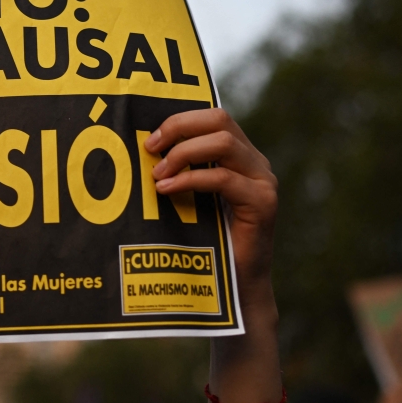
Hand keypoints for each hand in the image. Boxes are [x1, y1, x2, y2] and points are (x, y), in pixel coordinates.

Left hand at [145, 108, 277, 297]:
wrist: (235, 286)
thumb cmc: (204, 241)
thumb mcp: (189, 199)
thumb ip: (178, 173)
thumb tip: (138, 153)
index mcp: (238, 155)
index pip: (213, 117)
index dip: (179, 120)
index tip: (148, 140)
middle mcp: (254, 162)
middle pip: (220, 121)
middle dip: (179, 128)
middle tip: (149, 149)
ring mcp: (262, 180)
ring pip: (223, 143)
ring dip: (182, 154)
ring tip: (156, 175)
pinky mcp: (263, 203)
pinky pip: (224, 179)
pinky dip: (191, 179)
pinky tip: (167, 190)